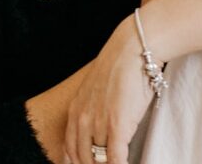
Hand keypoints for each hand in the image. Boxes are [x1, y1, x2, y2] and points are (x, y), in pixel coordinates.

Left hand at [63, 17, 152, 163]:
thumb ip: (94, 109)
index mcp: (75, 110)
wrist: (132, 49)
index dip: (77, 162)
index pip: (69, 149)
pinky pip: (115, 160)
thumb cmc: (120, 66)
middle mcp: (82, 119)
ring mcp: (98, 123)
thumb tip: (103, 127)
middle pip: (82, 158)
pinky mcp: (116, 126)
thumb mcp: (97, 89)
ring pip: (98, 161)